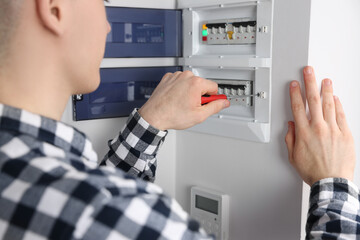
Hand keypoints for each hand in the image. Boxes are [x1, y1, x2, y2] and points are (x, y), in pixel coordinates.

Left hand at [138, 71, 229, 130]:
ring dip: (189, 92)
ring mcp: (176, 76)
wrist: (154, 116)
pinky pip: (179, 81)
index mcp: (196, 83)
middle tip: (192, 106)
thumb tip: (224, 102)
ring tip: (182, 103)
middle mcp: (186, 76)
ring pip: (190, 83)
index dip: (212, 98)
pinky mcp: (168, 78)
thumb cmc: (173, 115)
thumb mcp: (199, 115)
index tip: (208, 104)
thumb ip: (215, 107)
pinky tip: (175, 99)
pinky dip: (179, 89)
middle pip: (202, 84)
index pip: (214, 87)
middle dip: (200, 95)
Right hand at [285, 66, 355, 185]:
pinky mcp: (345, 134)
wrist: (331, 182)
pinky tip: (336, 98)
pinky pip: (341, 115)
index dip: (295, 93)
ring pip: (329, 104)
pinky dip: (338, 104)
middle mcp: (318, 128)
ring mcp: (333, 130)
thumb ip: (290, 139)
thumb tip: (291, 126)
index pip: (297, 107)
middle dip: (309, 83)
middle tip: (309, 71)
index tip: (294, 84)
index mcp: (304, 133)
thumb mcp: (293, 157)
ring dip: (326, 90)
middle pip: (312, 100)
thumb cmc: (313, 171)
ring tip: (325, 80)